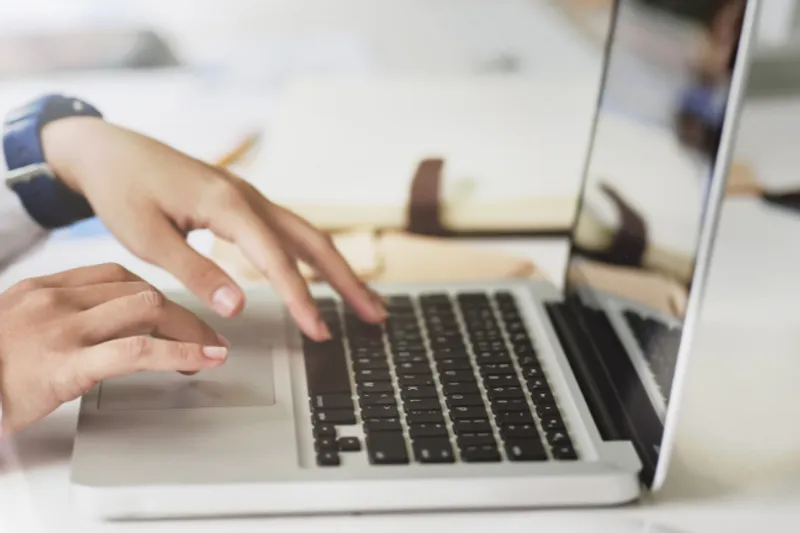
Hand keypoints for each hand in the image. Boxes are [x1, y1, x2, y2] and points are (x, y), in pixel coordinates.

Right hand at [0, 264, 228, 434]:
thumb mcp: (12, 327)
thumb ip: (53, 319)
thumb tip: (95, 327)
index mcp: (42, 288)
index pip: (115, 275)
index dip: (154, 293)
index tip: (174, 311)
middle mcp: (54, 300)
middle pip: (139, 291)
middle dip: (181, 314)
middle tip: (205, 336)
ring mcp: (60, 329)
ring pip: (146, 310)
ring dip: (188, 331)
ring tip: (209, 351)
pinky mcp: (66, 364)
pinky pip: (136, 351)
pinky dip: (179, 354)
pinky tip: (201, 360)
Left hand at [41, 118, 386, 340]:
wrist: (108, 149)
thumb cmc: (122, 189)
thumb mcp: (148, 237)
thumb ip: (195, 271)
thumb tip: (236, 307)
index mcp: (228, 204)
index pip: (277, 259)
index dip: (301, 298)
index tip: (320, 332)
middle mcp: (250, 197)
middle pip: (314, 242)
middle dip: (348, 281)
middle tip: (376, 316)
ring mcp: (251, 198)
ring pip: (309, 235)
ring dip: (340, 269)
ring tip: (366, 301)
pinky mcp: (244, 204)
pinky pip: (291, 232)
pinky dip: (316, 257)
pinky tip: (325, 275)